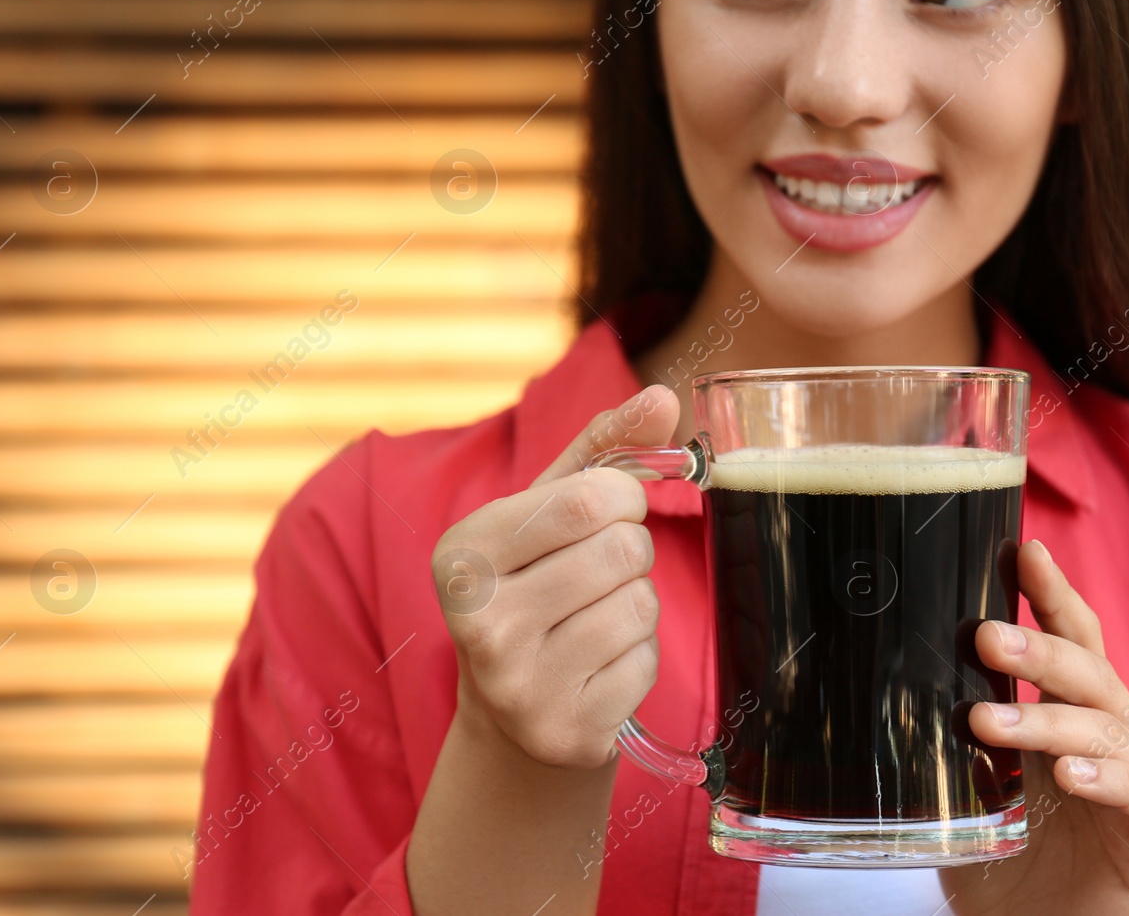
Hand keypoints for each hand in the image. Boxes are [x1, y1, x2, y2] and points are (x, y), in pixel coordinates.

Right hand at [430, 384, 677, 769]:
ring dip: (637, 603)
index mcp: (463, 552)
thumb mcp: (547, 509)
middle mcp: (478, 621)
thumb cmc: (536, 586)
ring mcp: (519, 684)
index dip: (624, 497)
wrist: (511, 718)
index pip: (589, 498)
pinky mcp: (565, 730)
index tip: (608, 510)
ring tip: (594, 617)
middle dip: (632, 550)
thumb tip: (666, 398)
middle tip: (599, 571)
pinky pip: (646, 661)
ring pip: (641, 605)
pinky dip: (639, 655)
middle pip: (622, 549)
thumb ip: (604, 446)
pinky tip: (598, 664)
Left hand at [940, 539, 1128, 914]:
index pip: (1070, 640)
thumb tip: (882, 679)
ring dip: (1047, 721)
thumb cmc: (1006, 860)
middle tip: (982, 637)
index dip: (1051, 595)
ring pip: (1108, 732)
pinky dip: (1112, 782)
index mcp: (1072, 714)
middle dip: (1038, 650)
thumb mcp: (966, 788)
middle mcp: (1113, 739)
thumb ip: (948, 737)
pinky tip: (1071, 776)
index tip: (1022, 551)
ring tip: (988, 722)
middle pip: (1089, 674)